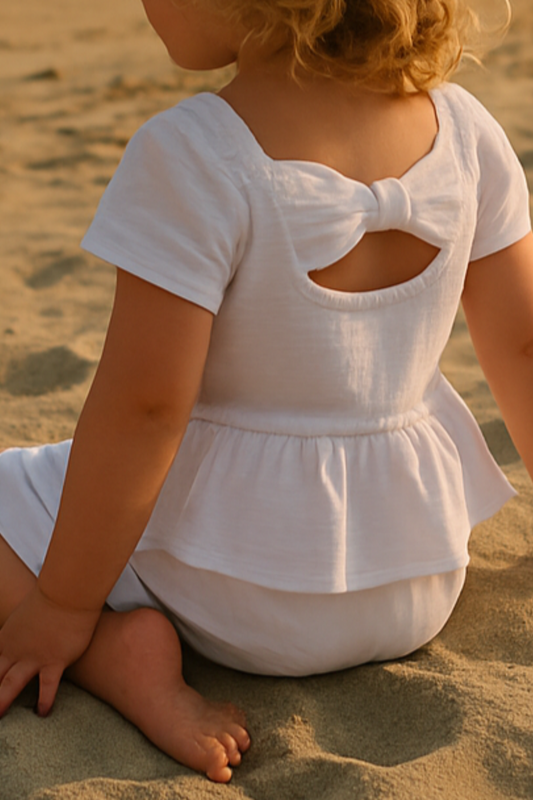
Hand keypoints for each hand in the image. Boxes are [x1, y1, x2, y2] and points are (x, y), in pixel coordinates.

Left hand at [0, 585, 100, 717]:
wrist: (68, 592)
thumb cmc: (52, 597)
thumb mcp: (26, 614)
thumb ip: (22, 629)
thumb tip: (28, 634)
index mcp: (6, 637)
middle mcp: (15, 650)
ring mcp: (34, 657)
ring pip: (10, 685)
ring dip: (2, 702)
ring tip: (0, 715)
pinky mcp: (54, 661)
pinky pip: (47, 687)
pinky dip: (44, 701)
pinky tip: (43, 712)